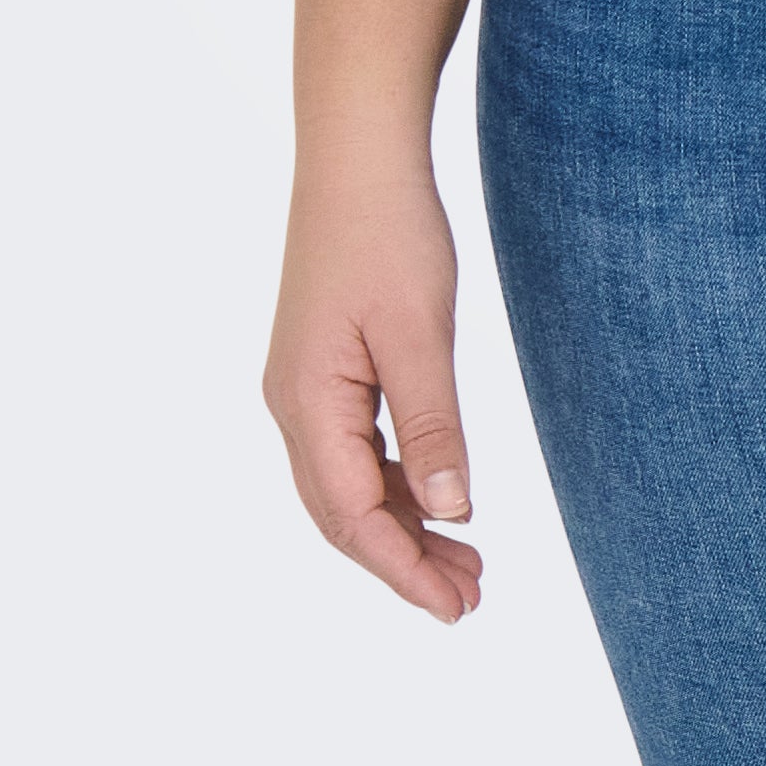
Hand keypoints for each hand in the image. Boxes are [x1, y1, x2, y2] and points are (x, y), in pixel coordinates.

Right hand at [264, 162, 481, 624]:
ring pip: (351, 483)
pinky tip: (440, 495)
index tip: (456, 609)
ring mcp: (305, 386)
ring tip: (468, 560)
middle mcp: (294, 405)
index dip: (403, 571)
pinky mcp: (326, 366)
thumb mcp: (419, 334)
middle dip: (404, 561)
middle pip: (344, 513)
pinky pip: (357, 447)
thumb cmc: (389, 234)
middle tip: (471, 597)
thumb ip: (434, 426)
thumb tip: (454, 514)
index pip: (353, 517)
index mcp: (307, 404)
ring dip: (405, 524)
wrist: (358, 155)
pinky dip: (399, 481)